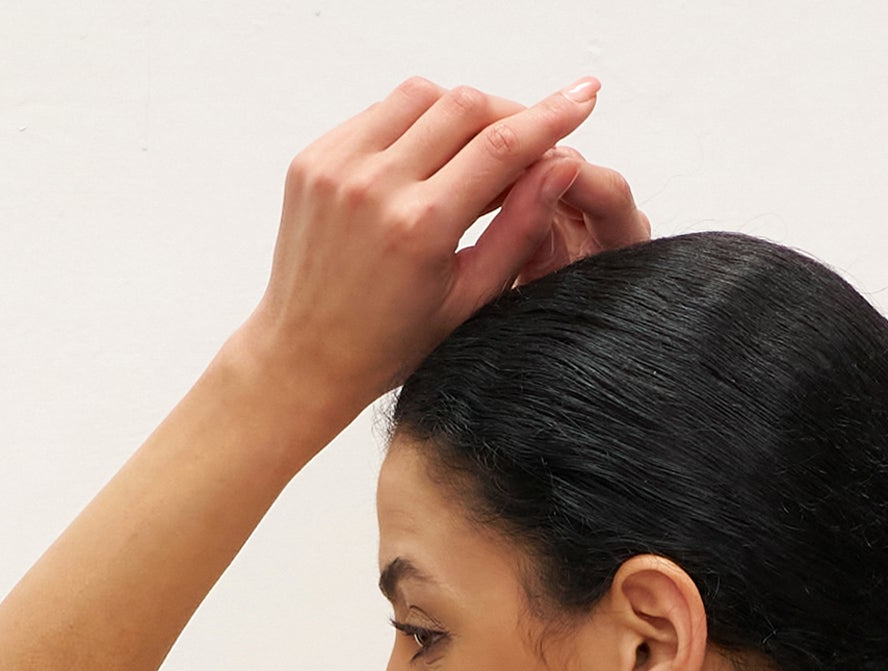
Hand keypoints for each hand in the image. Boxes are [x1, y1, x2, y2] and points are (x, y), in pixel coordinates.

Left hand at [233, 75, 643, 428]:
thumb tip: (561, 168)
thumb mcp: (470, 297)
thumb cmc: (391, 344)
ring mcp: (337, 166)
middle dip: (508, 112)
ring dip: (460, 111)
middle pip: (463, 107)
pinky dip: (413, 122)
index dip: (549, 119)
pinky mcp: (314, 158)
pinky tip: (429, 156)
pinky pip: (377, 113)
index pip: (500, 148)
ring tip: (478, 149)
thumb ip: (519, 228)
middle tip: (532, 135)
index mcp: (419, 227)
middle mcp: (374, 186)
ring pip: (421, 96)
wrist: (305, 356)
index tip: (582, 99)